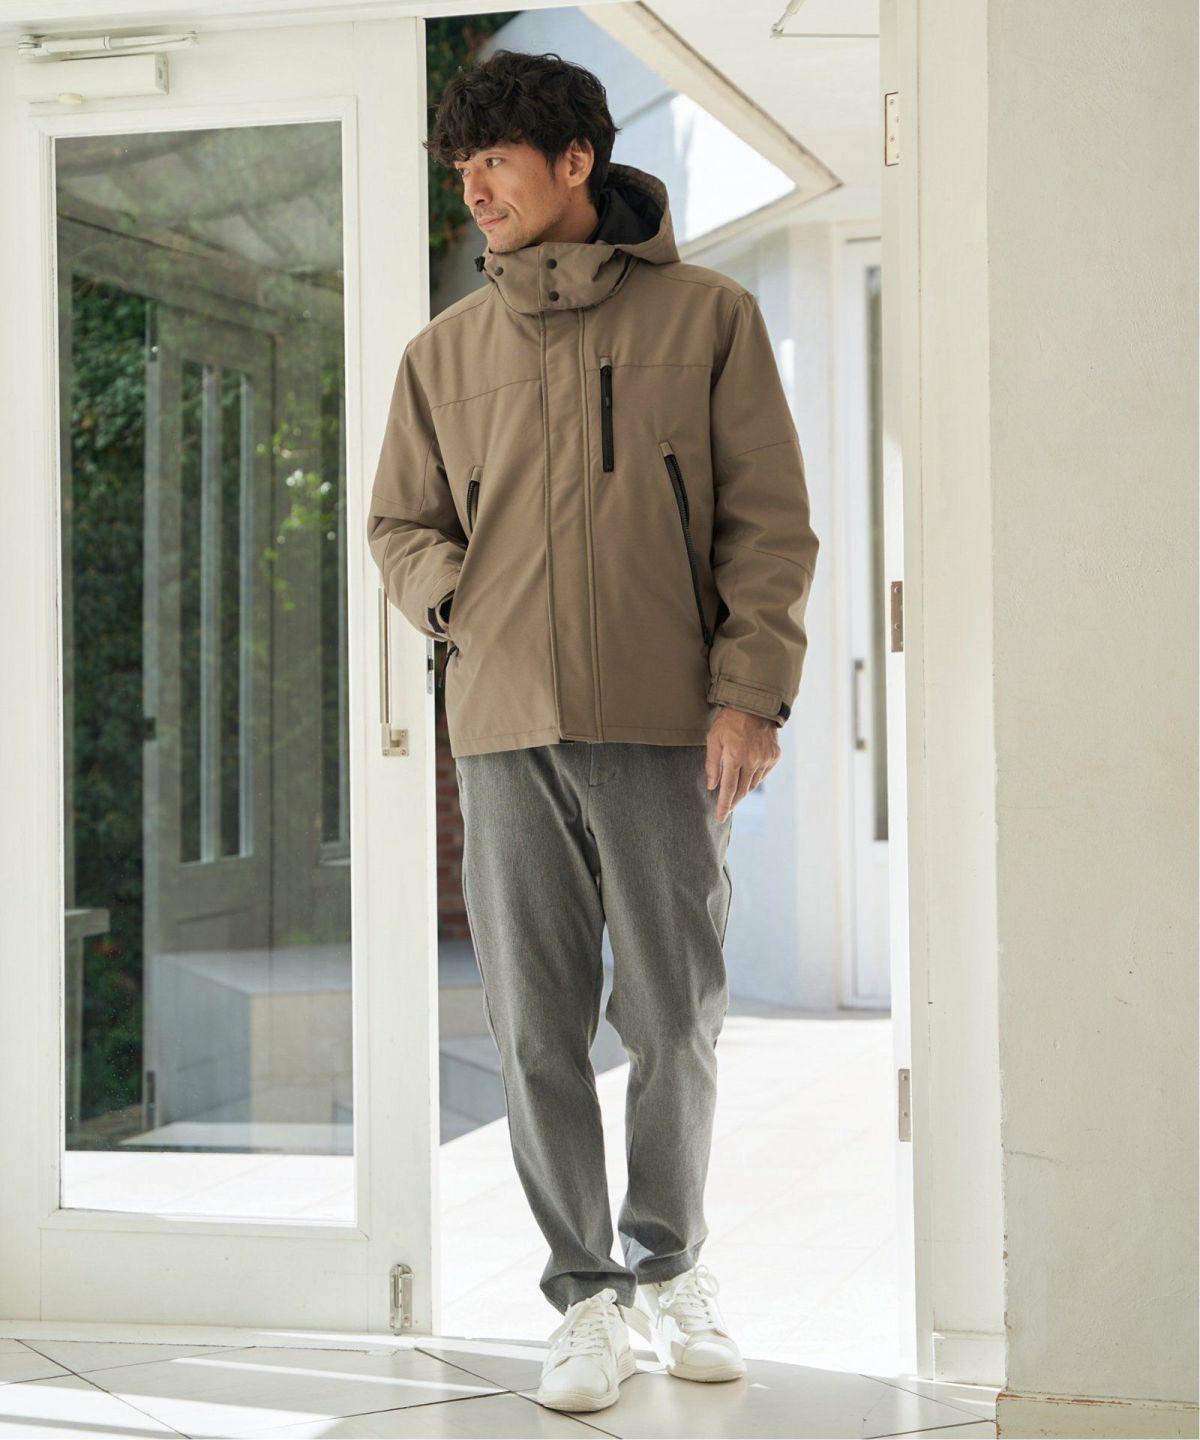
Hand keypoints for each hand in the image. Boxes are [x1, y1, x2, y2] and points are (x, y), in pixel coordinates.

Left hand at [706, 706, 781, 822]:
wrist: (755, 705)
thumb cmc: (729, 721)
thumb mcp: (713, 739)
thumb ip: (712, 764)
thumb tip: (712, 786)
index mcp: (735, 757)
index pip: (728, 789)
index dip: (724, 805)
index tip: (720, 817)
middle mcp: (752, 761)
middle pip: (741, 791)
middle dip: (733, 802)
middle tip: (726, 810)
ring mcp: (765, 759)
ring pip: (752, 784)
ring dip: (743, 792)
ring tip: (734, 795)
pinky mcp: (774, 756)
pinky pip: (762, 775)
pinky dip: (753, 779)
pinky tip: (746, 777)